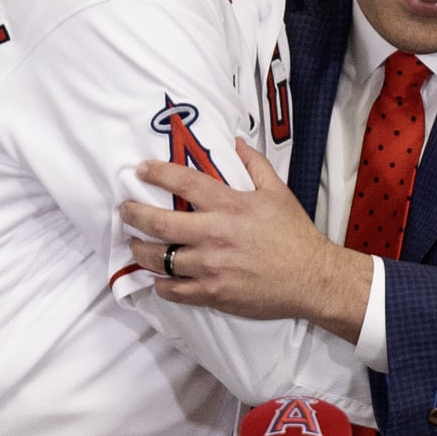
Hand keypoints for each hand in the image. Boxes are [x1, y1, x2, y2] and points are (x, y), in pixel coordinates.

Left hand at [121, 139, 372, 341]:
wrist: (311, 278)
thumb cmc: (294, 235)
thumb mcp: (278, 192)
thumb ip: (255, 164)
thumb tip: (236, 142)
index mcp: (230, 205)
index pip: (183, 183)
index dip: (157, 173)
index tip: (140, 170)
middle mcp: (214, 235)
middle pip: (159, 223)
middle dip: (134, 214)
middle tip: (125, 210)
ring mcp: (210, 267)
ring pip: (159, 259)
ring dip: (141, 250)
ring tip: (135, 244)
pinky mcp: (212, 293)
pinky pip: (173, 290)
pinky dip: (160, 283)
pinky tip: (158, 277)